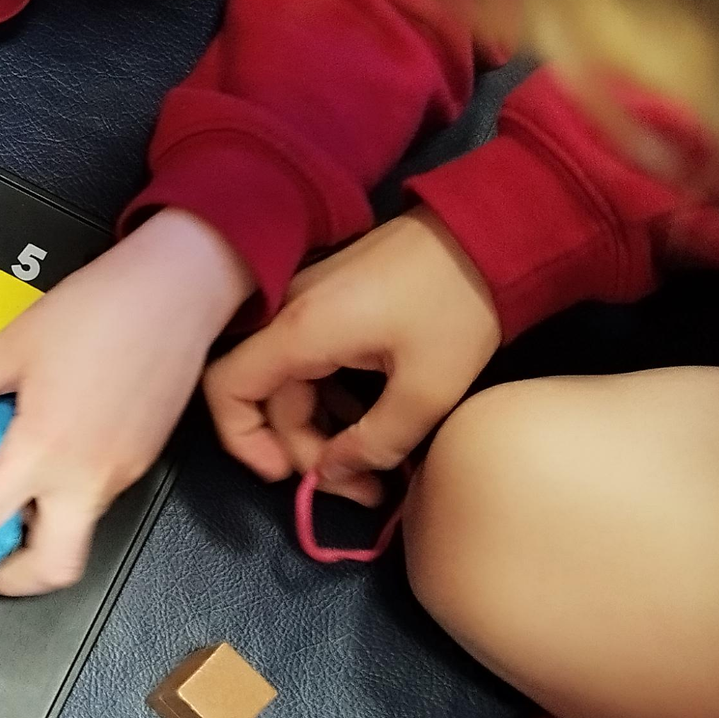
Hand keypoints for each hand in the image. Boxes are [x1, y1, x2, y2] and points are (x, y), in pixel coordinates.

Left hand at [0, 211, 252, 592]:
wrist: (175, 292)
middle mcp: (87, 478)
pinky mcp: (141, 463)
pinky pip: (94, 499)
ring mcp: (121, 475)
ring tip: (7, 484)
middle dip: (10, 580)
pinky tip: (48, 451)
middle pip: (53, 569)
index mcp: (42, 449)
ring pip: (75, 532)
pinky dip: (62, 497)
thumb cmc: (91, 312)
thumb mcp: (7, 349)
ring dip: (37, 531)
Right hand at [203, 208, 500, 508]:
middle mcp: (288, 312)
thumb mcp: (428, 390)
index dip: (244, 441)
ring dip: (322, 429)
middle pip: (267, 396)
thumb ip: (375, 442)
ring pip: (289, 382)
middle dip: (307, 452)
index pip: (227, 390)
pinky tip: (371, 419)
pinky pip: (308, 360)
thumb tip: (335, 472)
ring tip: (375, 466)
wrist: (490, 228)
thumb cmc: (459, 305)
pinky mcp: (328, 298)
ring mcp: (306, 301)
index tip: (290, 476)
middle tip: (363, 489)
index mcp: (300, 331)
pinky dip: (330, 398)